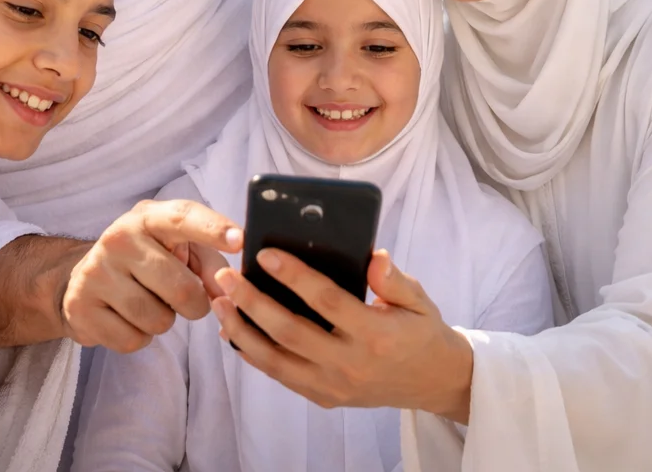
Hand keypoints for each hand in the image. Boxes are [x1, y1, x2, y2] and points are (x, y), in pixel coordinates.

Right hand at [62, 199, 241, 351]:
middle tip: (185, 297)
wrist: (84, 280)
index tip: (240, 240)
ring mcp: (95, 273)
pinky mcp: (80, 308)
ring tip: (149, 302)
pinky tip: (127, 318)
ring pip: (158, 320)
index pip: (183, 217)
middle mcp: (118, 239)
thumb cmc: (147, 260)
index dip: (213, 228)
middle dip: (194, 304)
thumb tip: (228, 290)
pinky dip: (139, 336)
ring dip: (164, 320)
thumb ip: (211, 264)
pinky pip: (133, 340)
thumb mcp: (179, 249)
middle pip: (182, 288)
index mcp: (148, 218)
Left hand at [211, 249, 474, 422]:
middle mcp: (351, 364)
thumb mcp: (419, 300)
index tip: (265, 253)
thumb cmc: (421, 331)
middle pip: (291, 332)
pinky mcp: (324, 397)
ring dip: (242, 330)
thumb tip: (373, 257)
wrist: (433, 382)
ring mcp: (335, 386)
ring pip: (276, 360)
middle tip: (226, 276)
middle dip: (253, 302)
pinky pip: (280, 375)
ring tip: (219, 302)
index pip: (328, 301)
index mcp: (377, 335)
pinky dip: (252, 354)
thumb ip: (394, 279)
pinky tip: (234, 330)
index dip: (295, 276)